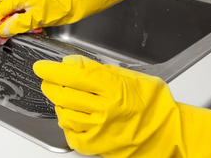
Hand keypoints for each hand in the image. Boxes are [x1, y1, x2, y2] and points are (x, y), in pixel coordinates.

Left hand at [33, 55, 210, 157]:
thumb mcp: (130, 76)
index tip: (42, 67)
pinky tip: (70, 116)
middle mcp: (106, 109)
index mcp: (115, 88)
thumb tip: (71, 64)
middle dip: (50, 84)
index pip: (75, 75)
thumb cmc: (152, 104)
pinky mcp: (97, 146)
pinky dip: (66, 124)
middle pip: (65, 94)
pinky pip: (71, 134)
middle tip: (47, 80)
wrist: (167, 133)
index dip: (53, 70)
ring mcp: (100, 129)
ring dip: (58, 103)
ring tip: (62, 97)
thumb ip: (99, 70)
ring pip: (64, 113)